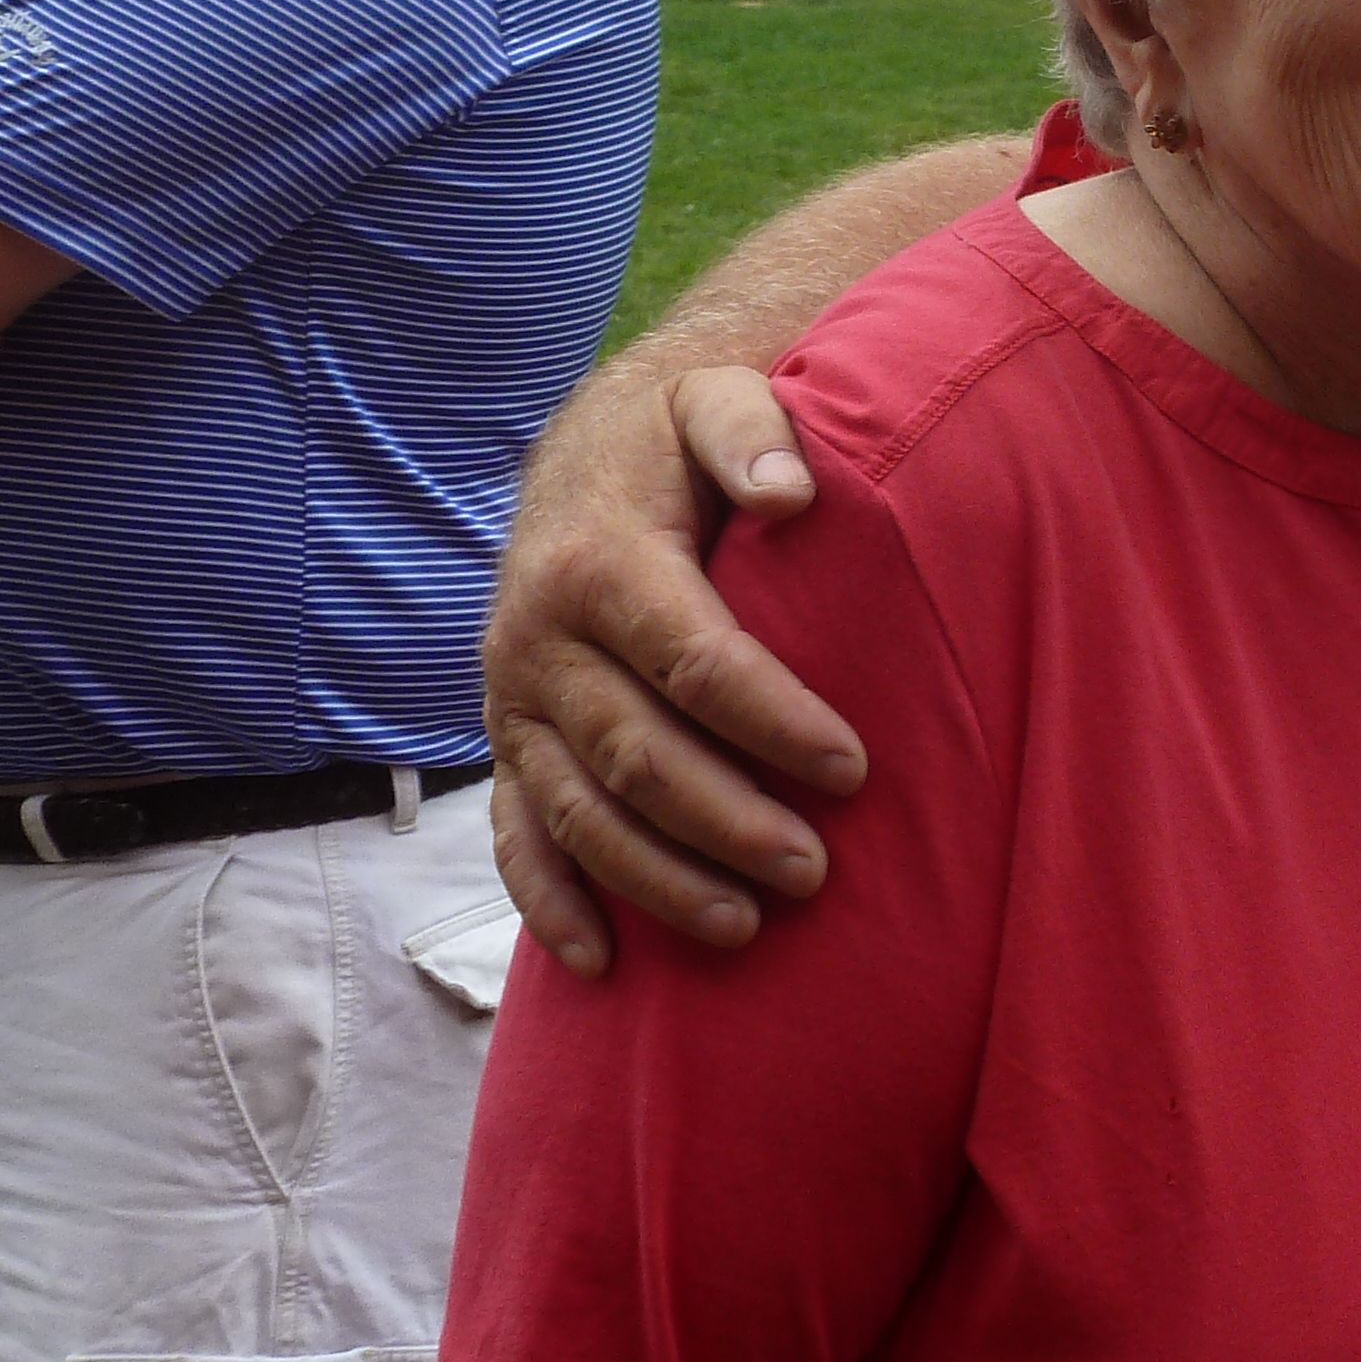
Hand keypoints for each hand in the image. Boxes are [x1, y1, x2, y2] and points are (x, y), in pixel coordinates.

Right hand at [486, 364, 863, 975]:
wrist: (584, 453)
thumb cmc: (674, 437)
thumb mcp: (712, 399)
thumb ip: (752, 430)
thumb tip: (790, 489)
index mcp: (599, 561)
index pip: (694, 662)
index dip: (773, 721)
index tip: (853, 768)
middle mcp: (539, 640)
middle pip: (635, 754)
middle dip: (725, 821)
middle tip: (813, 870)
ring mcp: (515, 701)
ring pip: (577, 811)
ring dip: (655, 880)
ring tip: (743, 925)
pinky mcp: (507, 741)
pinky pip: (515, 834)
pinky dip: (550, 904)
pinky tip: (602, 962)